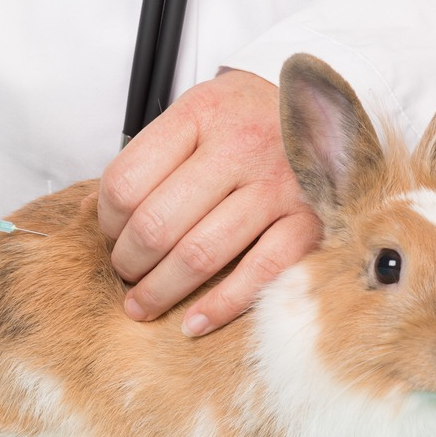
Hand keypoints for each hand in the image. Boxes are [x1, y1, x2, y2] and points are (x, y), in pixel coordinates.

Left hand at [99, 70, 320, 336]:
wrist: (333, 115)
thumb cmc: (253, 122)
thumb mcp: (203, 112)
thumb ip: (158, 155)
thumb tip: (102, 220)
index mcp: (202, 113)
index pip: (126, 181)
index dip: (107, 221)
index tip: (111, 236)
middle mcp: (241, 145)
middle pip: (156, 223)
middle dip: (129, 262)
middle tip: (126, 275)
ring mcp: (278, 185)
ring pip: (199, 255)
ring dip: (161, 291)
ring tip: (143, 305)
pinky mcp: (309, 221)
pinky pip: (258, 275)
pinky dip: (220, 307)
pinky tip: (193, 324)